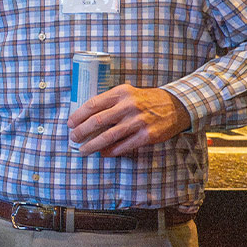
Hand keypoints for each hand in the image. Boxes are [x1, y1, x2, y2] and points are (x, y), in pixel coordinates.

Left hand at [68, 85, 190, 156]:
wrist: (176, 105)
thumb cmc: (146, 100)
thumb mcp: (128, 93)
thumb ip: (110, 102)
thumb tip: (86, 117)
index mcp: (121, 93)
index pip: (93, 104)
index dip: (78, 115)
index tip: (70, 123)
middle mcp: (128, 106)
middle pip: (97, 121)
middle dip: (81, 131)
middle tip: (73, 138)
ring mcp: (138, 121)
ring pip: (108, 136)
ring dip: (93, 145)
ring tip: (83, 150)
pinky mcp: (147, 135)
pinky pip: (124, 146)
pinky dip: (111, 151)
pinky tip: (103, 153)